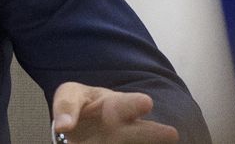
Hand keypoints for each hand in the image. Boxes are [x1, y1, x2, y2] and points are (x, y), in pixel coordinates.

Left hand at [52, 82, 178, 142]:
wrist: (89, 123)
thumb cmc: (84, 104)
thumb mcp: (71, 95)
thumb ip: (66, 106)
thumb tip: (63, 127)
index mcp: (117, 105)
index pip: (128, 103)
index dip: (136, 104)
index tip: (146, 102)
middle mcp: (127, 127)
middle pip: (141, 130)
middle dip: (153, 132)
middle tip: (171, 133)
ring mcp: (125, 141)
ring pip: (138, 139)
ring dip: (148, 139)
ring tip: (167, 138)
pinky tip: (143, 143)